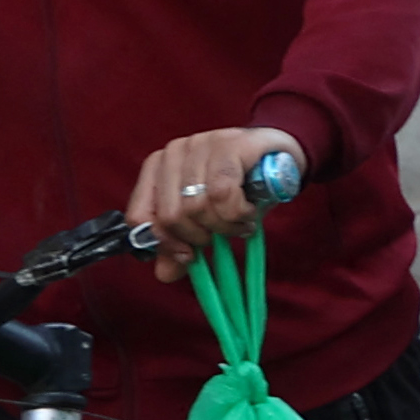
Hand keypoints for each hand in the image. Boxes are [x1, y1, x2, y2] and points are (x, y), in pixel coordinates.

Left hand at [124, 127, 304, 274]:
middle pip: (171, 215)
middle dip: (201, 236)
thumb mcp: (208, 217)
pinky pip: (223, 193)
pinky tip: (250, 212)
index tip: (189, 255)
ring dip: (225, 226)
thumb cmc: (241, 186)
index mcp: (157, 168)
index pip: (139, 215)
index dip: (164, 242)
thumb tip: (165, 274)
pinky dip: (238, 213)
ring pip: (197, 207)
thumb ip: (183, 242)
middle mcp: (173, 153)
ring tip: (241, 224)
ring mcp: (201, 145)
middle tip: (223, 235)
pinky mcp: (229, 145)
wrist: (280, 154)